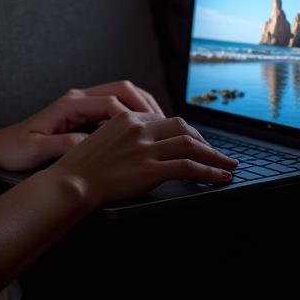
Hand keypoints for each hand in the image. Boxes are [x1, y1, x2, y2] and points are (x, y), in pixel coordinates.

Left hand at [0, 80, 165, 172]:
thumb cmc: (13, 149)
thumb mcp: (37, 150)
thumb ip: (64, 145)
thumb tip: (91, 143)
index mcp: (68, 104)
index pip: (110, 102)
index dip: (132, 116)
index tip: (148, 132)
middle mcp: (77, 98)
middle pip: (121, 89)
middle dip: (145, 104)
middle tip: (165, 124)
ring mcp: (80, 104)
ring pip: (120, 95)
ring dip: (141, 106)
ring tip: (160, 125)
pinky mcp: (81, 114)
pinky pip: (113, 107)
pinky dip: (131, 114)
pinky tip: (140, 132)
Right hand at [50, 112, 239, 208]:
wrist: (72, 181)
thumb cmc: (81, 166)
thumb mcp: (101, 138)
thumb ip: (123, 135)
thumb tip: (145, 143)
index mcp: (127, 117)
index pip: (165, 120)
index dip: (185, 133)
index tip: (195, 143)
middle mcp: (139, 128)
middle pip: (182, 128)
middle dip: (204, 141)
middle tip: (217, 154)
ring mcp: (145, 148)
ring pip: (190, 145)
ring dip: (214, 156)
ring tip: (227, 165)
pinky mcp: (150, 169)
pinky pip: (188, 167)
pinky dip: (209, 171)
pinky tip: (220, 177)